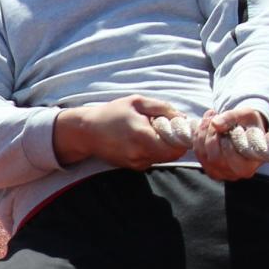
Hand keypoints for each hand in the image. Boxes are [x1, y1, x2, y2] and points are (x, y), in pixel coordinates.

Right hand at [53, 96, 183, 169]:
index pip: (176, 146)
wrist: (86, 132)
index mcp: (142, 136)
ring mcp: (135, 162)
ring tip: (150, 132)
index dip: (182, 138)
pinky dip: (153, 151)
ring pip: (163, 158)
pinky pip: (152, 160)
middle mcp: (140, 153)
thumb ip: (162, 107)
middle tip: (166, 128)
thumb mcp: (137, 102)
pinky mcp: (132, 167)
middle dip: (174, 142)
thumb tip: (182, 117)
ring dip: (164, 147)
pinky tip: (141, 140)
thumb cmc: (111, 113)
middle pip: (172, 154)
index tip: (178, 127)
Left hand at [193, 105, 268, 180]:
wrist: (247, 131)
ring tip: (210, 116)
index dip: (226, 139)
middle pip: (214, 158)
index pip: (231, 156)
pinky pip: (198, 153)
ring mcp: (220, 173)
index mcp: (248, 166)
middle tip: (214, 116)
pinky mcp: (210, 169)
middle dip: (211, 134)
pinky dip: (198, 137)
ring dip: (202, 133)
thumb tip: (215, 123)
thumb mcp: (247, 115)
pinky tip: (205, 125)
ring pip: (202, 154)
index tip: (229, 125)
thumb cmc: (251, 124)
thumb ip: (232, 117)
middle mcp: (234, 174)